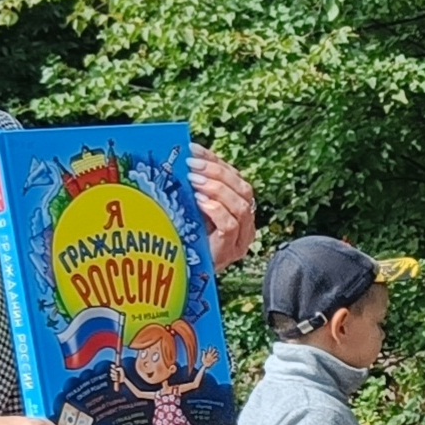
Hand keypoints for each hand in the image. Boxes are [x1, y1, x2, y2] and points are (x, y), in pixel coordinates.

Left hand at [189, 143, 259, 266]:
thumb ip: (195, 190)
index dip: (216, 161)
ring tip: (193, 181)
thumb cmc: (183, 239)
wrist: (177, 274)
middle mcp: (246, 223)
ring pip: (242, 205)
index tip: (193, 149)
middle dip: (217, 172)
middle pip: (244, 189)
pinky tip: (199, 201)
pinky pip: (230, 225)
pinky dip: (215, 209)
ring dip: (217, 188)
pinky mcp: (230, 251)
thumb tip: (182, 159)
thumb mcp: (191, 208)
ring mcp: (240, 239)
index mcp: (239, 208)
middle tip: (191, 164)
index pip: (236, 178)